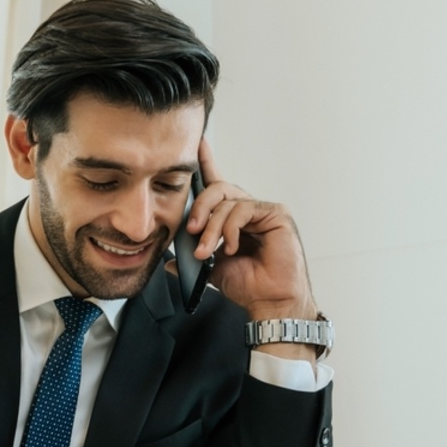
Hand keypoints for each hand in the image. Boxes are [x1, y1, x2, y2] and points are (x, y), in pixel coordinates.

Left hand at [185, 139, 317, 323]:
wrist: (270, 302)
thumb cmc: (249, 286)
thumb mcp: (212, 270)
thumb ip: (193, 260)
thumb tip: (170, 263)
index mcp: (233, 218)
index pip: (217, 185)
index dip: (207, 164)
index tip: (197, 144)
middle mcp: (248, 210)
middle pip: (217, 189)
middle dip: (198, 208)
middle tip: (190, 231)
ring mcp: (263, 210)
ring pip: (227, 201)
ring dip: (211, 228)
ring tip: (206, 252)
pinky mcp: (276, 214)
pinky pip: (243, 210)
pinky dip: (231, 229)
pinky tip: (232, 248)